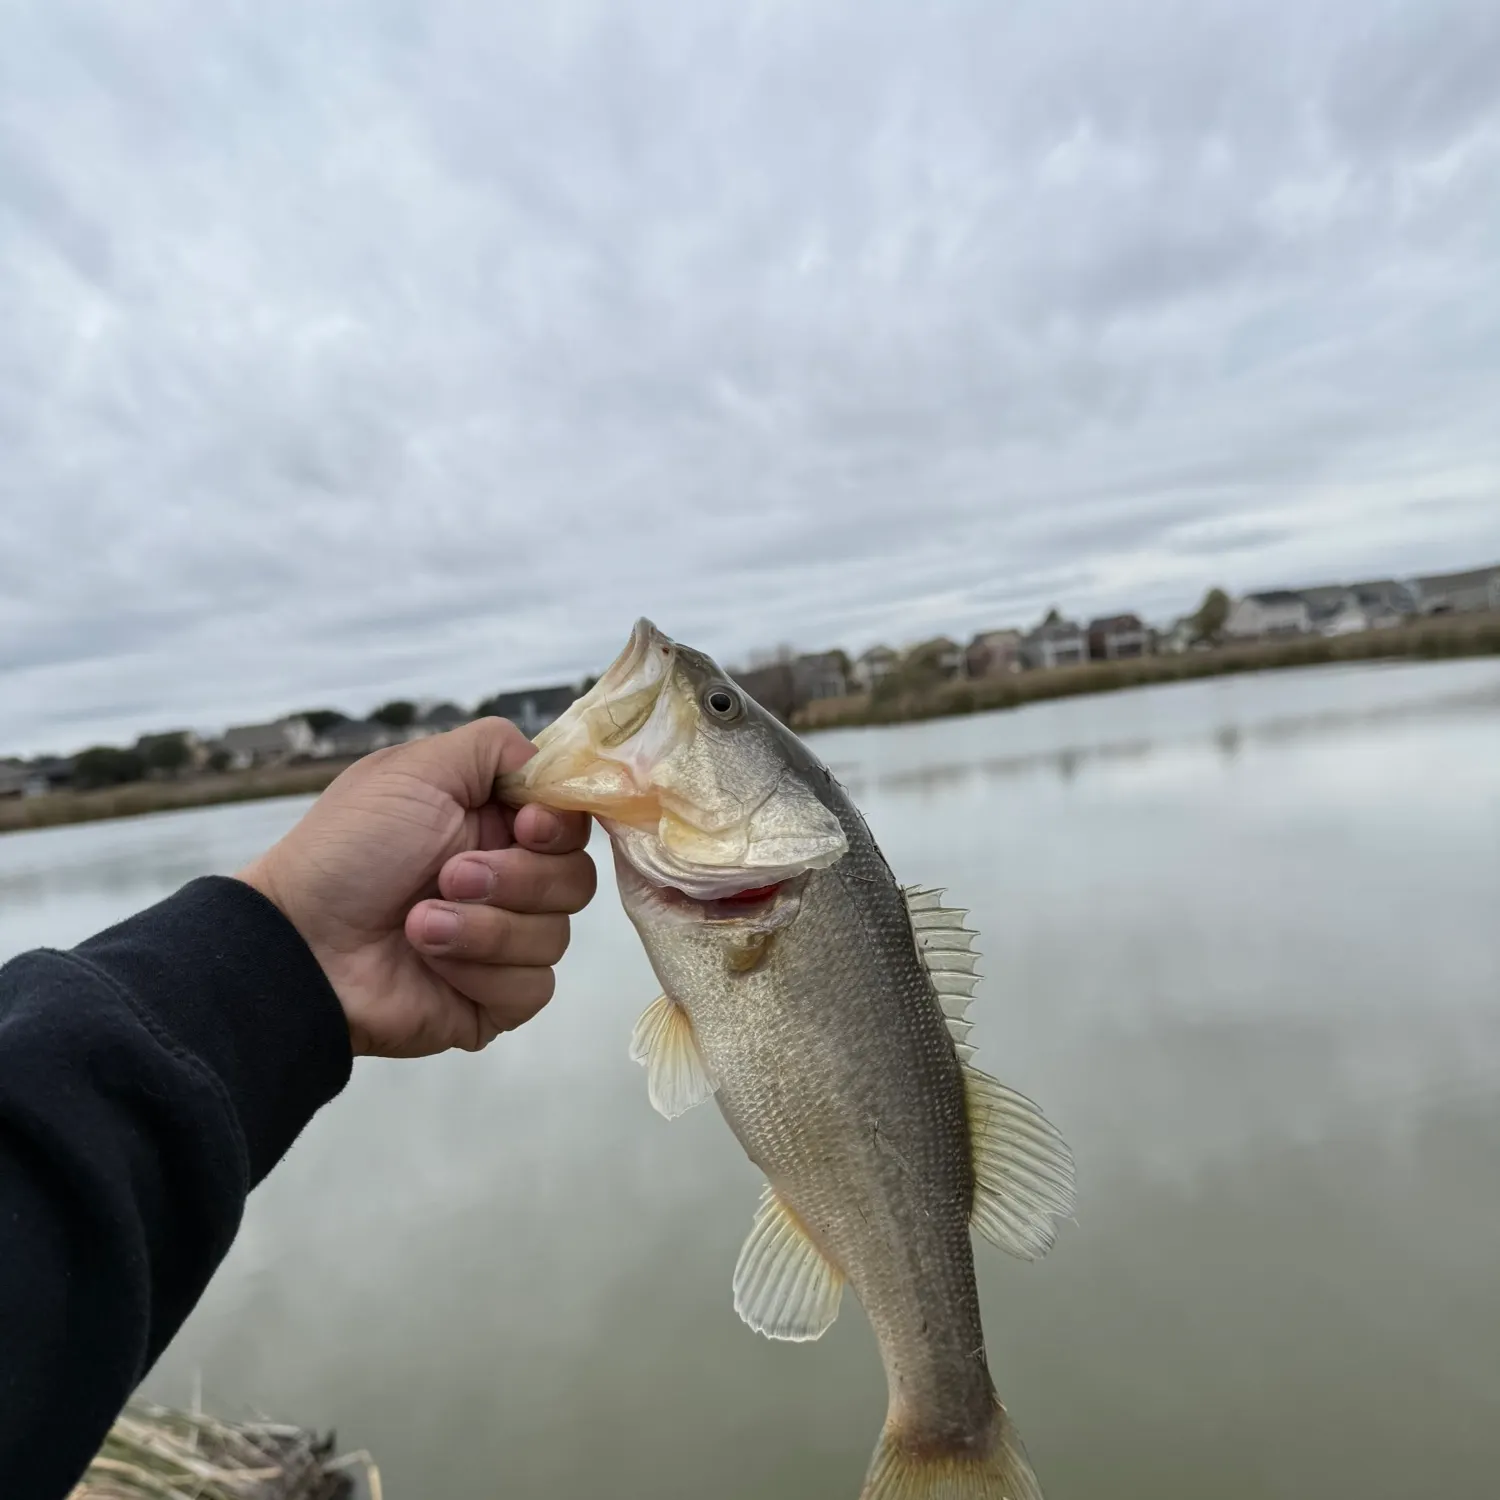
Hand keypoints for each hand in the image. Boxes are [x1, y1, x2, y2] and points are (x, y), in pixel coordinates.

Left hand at [238, 718, 595, 1056]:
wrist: (300, 944)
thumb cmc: (348, 850)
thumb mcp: (416, 770)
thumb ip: (494, 747)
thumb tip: (549, 764)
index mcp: (495, 825)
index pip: (573, 824)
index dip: (560, 827)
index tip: (526, 827)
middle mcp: (508, 882)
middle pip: (576, 880)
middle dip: (514, 879)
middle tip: (448, 876)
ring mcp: (504, 944)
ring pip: (556, 936)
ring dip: (483, 927)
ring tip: (419, 924)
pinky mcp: (495, 1000)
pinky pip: (533, 987)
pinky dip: (481, 972)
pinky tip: (431, 962)